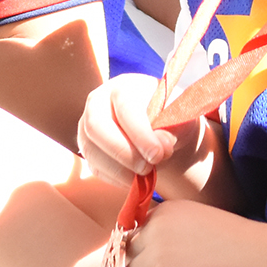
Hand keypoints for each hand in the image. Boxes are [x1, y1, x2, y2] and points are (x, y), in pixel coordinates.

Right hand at [79, 73, 198, 178]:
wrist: (159, 125)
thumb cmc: (169, 116)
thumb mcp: (178, 117)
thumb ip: (172, 129)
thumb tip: (162, 146)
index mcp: (123, 87)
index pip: (125, 107)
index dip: (139, 133)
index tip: (157, 155)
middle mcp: (98, 102)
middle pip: (95, 126)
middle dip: (122, 152)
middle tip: (147, 168)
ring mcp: (87, 125)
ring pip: (91, 149)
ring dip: (119, 169)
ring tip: (145, 175)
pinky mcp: (88, 148)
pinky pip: (94, 166)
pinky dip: (115, 178)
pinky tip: (135, 179)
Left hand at [121, 200, 266, 266]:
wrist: (265, 260)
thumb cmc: (243, 249)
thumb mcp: (200, 225)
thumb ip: (174, 234)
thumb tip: (154, 259)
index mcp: (165, 211)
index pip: (129, 234)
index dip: (132, 257)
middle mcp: (156, 226)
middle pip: (123, 255)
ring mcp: (158, 251)